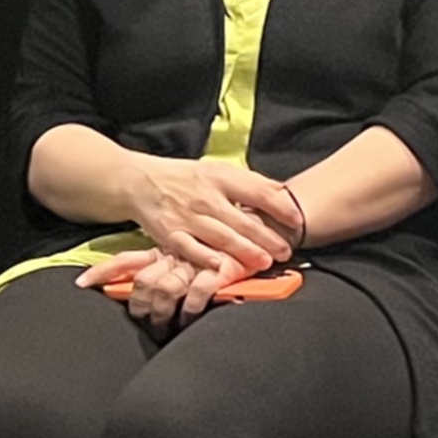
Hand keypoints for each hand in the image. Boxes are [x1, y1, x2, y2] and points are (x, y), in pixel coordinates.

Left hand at [78, 247, 242, 334]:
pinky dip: (189, 310)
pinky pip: (195, 294)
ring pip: (164, 290)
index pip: (127, 260)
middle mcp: (177, 253)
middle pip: (143, 282)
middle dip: (140, 307)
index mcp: (167, 248)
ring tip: (165, 328)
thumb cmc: (228, 243)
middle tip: (145, 322)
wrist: (266, 226)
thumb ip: (172, 264)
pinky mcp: (219, 270)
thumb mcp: (194, 250)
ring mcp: (197, 261)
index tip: (82, 283)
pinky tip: (189, 319)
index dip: (104, 271)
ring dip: (162, 314)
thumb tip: (152, 285)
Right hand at [124, 158, 296, 276]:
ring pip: (221, 236)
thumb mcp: (216, 171)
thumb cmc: (185, 178)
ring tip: (265, 262)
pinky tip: (222, 266)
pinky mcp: (170, 234)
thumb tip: (282, 192)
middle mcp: (205, 197)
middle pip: (242, 220)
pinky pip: (191, 249)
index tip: (297, 220)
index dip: (280, 207)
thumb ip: (246, 182)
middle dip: (267, 238)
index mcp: (219, 177)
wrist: (140, 182)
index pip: (257, 191)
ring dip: (245, 251)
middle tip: (286, 251)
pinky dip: (206, 258)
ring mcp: (187, 217)